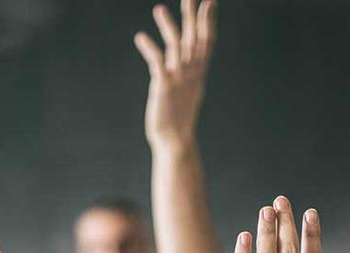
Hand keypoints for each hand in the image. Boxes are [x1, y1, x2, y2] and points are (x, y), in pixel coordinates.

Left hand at [135, 0, 216, 150]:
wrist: (176, 141)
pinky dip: (150, 48)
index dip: (208, 20)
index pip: (207, 40)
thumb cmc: (179, 117)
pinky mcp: (165, 87)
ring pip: (176, 46)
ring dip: (168, 27)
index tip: (209, 1)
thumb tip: (190, 60)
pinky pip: (158, 63)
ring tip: (158, 8)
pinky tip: (140, 37)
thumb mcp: (189, 89)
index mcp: (198, 72)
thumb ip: (189, 71)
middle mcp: (192, 72)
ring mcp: (179, 79)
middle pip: (194, 38)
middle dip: (193, 15)